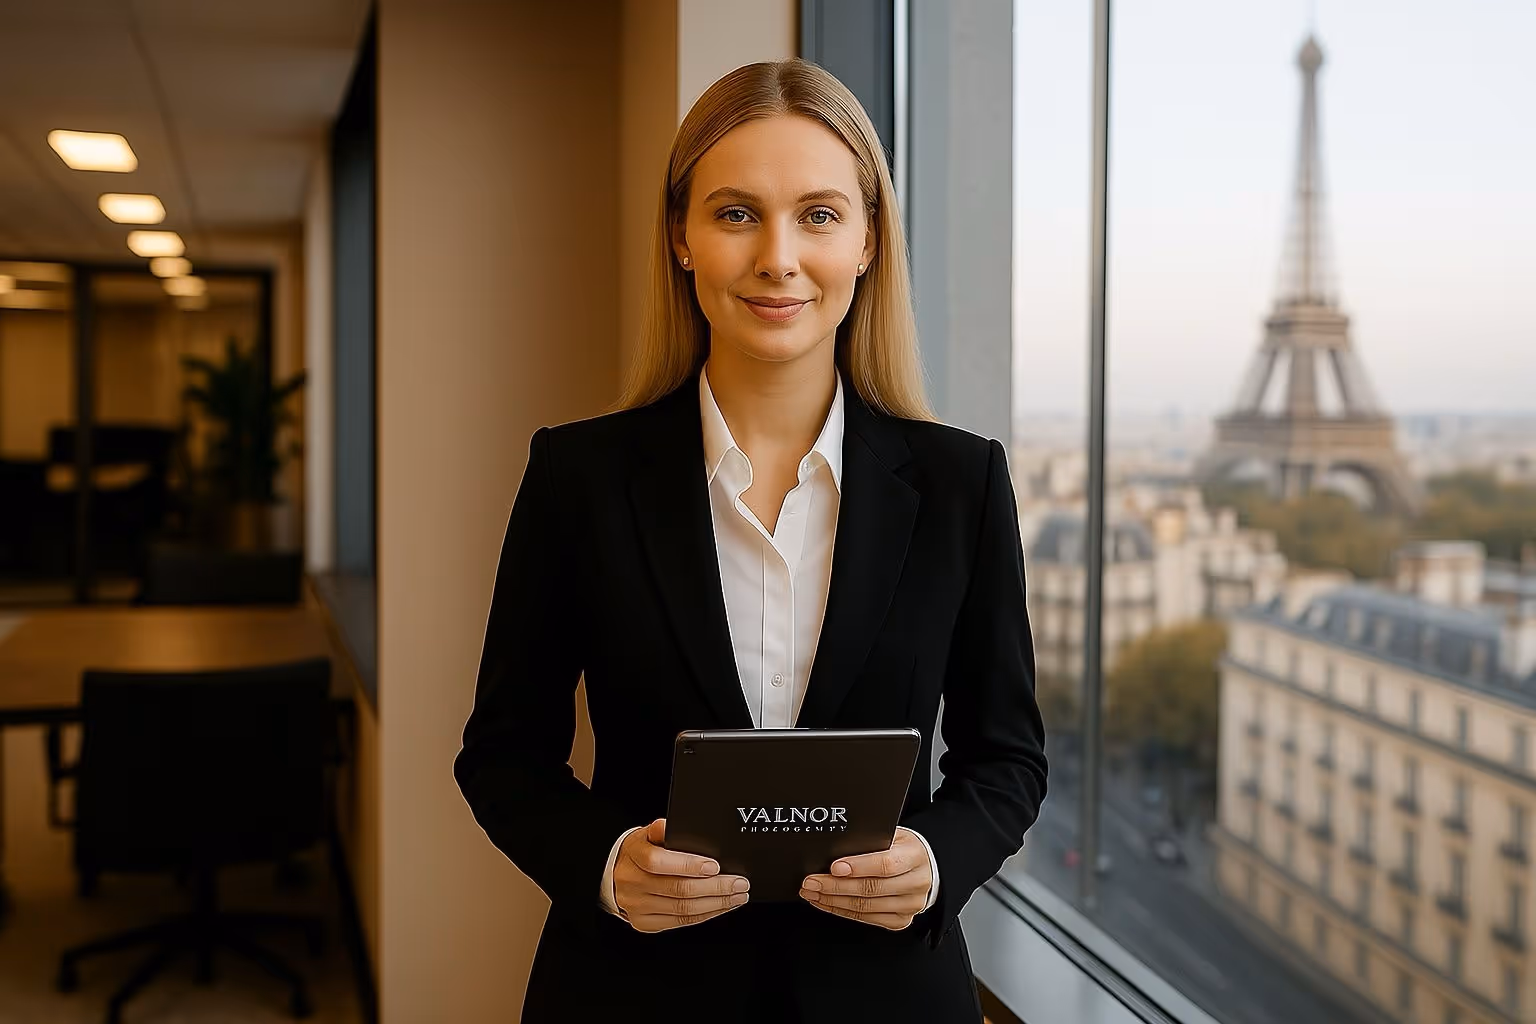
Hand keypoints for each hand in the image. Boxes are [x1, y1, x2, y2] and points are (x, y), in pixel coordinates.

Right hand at [613, 819, 749, 932]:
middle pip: (679, 889)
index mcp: (633, 856)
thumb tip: (671, 826)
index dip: (689, 865)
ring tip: (737, 895)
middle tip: (739, 883)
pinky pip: (680, 922)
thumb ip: (660, 829)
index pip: (659, 862)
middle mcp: (633, 883)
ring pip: (683, 909)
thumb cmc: (639, 853)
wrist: (617, 876)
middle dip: (715, 887)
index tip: (716, 866)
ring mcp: (638, 906)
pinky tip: (720, 906)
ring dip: (716, 903)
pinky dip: (705, 915)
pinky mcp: (645, 923)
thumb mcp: (646, 834)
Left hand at [799, 828, 931, 930]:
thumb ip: (870, 839)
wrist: (924, 867)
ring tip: (812, 892)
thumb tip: (835, 845)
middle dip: (835, 886)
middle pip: (871, 888)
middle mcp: (916, 883)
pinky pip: (866, 918)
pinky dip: (842, 910)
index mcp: (914, 855)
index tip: (834, 867)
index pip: (886, 864)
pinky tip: (826, 902)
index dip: (858, 867)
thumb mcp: (892, 835)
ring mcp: (909, 905)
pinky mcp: (900, 920)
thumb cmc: (903, 848)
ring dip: (833, 900)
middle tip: (811, 881)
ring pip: (866, 906)